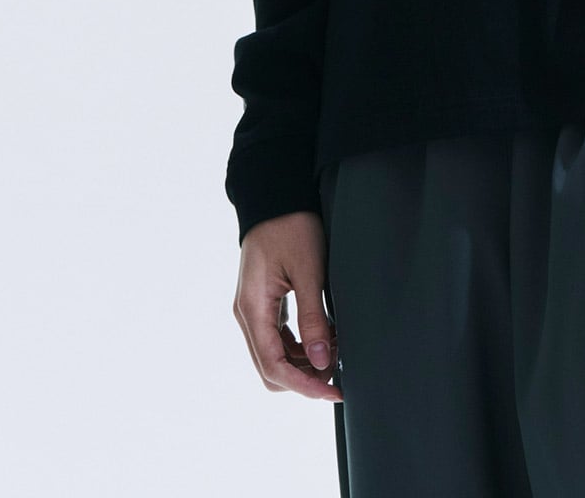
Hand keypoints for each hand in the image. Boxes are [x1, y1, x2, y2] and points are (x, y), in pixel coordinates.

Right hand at [234, 211, 342, 401]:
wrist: (276, 195)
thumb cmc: (291, 224)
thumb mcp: (308, 270)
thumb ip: (313, 317)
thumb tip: (322, 361)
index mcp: (252, 308)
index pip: (273, 366)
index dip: (303, 385)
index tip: (332, 390)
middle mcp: (247, 313)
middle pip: (270, 367)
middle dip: (304, 377)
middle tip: (338, 373)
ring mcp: (253, 308)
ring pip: (275, 354)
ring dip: (304, 361)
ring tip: (337, 349)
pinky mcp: (263, 301)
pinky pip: (278, 337)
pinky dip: (300, 344)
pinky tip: (325, 336)